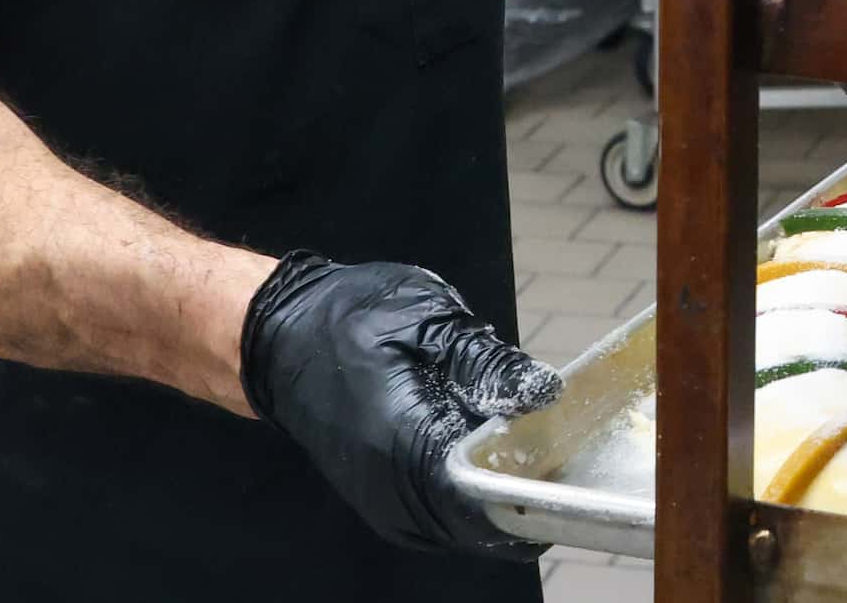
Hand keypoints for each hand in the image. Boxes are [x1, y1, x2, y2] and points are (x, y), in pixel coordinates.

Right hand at [240, 252, 560, 557]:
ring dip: (503, 493)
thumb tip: (542, 393)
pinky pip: (446, 517)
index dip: (536, 481)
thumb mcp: (428, 320)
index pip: (485, 495)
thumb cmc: (346, 319)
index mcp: (403, 443)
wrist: (280, 337)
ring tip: (530, 445)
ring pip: (466, 526)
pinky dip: (476, 493)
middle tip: (560, 445)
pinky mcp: (386, 504)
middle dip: (526, 488)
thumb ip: (487, 363)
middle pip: (482, 521)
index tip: (567, 453)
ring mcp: (386, 506)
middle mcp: (391, 492)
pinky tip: (493, 453)